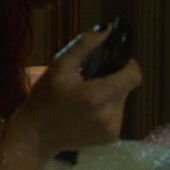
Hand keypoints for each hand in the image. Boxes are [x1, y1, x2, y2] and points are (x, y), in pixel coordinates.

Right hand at [10, 26, 142, 156]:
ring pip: (122, 101)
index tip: (114, 61)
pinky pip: (116, 115)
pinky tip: (87, 111)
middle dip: (114, 79)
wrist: (36, 137)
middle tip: (91, 80)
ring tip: (86, 97)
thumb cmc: (44, 99)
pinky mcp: (110, 138)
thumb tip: (108, 30)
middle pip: (127, 87)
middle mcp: (109, 115)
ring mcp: (112, 129)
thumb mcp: (59, 66)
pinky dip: (106, 109)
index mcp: (97, 96)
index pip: (133, 76)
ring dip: (110, 94)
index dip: (128, 65)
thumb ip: (85, 46)